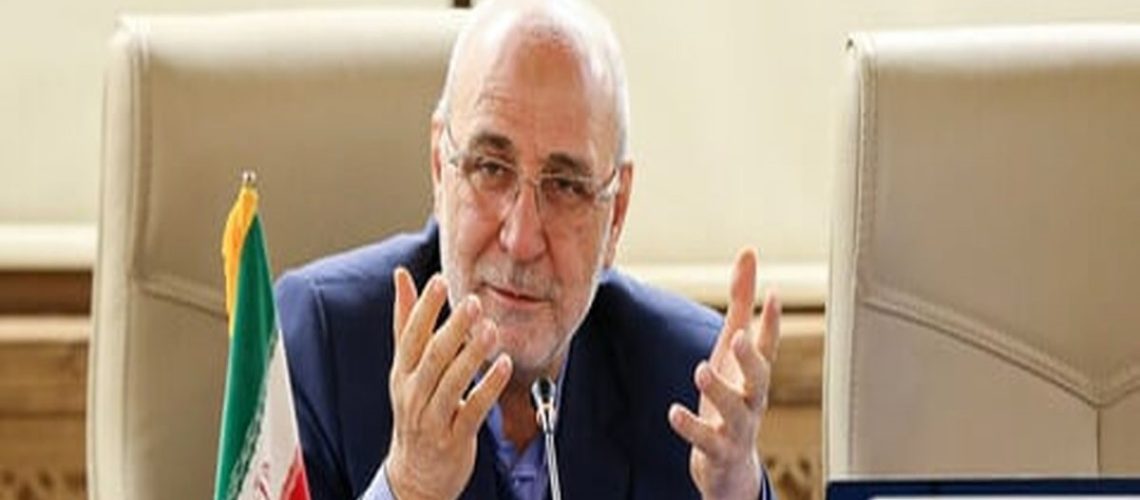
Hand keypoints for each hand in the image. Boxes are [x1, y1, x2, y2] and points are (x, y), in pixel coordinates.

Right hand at [384, 269, 512, 499]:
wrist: (415, 475)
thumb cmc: (415, 410)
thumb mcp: (405, 367)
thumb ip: (406, 322)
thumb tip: (402, 276)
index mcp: (402, 373)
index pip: (409, 336)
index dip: (422, 308)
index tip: (438, 280)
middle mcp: (413, 394)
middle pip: (431, 357)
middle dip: (452, 328)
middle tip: (473, 301)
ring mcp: (432, 418)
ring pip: (451, 383)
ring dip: (471, 355)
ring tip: (491, 330)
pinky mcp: (454, 438)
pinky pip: (472, 410)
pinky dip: (488, 387)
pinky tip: (504, 365)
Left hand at [668, 249, 780, 499]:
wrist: (729, 466)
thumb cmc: (732, 396)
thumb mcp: (732, 349)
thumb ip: (741, 303)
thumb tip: (748, 254)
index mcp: (754, 375)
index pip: (769, 346)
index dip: (773, 322)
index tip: (775, 294)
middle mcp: (752, 400)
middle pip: (760, 379)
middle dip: (752, 358)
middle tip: (739, 337)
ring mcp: (737, 427)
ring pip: (735, 411)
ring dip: (720, 391)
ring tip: (701, 370)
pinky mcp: (717, 451)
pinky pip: (706, 440)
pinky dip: (692, 427)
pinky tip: (674, 412)